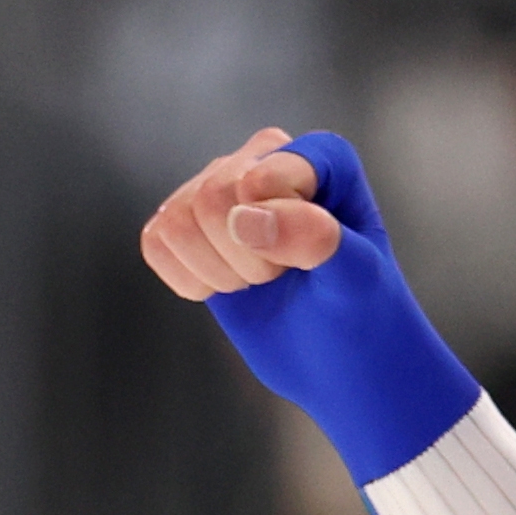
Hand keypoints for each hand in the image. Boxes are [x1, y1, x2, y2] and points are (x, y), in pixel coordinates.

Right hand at [140, 130, 340, 300]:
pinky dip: (191, 281)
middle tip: (287, 276)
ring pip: (178, 220)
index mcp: (319, 158)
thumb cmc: (358, 313)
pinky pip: (157, 243)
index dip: (276, 230)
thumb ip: (316, 240)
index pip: (264, 177)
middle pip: (213, 198)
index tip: (309, 263)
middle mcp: (263, 158)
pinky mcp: (186, 221)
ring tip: (262, 280)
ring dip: (221, 273)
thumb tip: (246, 219)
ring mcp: (220, 186)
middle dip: (250, 259)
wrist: (337, 356)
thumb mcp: (357, 281)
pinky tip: (229, 286)